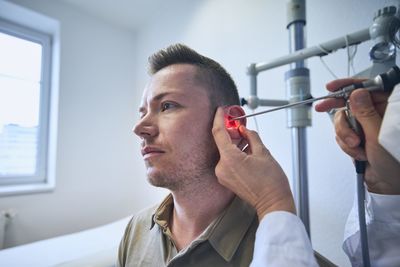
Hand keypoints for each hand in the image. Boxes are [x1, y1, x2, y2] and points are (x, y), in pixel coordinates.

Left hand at [212, 107, 295, 218]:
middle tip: (239, 123)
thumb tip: (243, 129)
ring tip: (246, 136)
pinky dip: (234, 152)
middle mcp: (222, 168)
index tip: (221, 110)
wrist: (273, 203)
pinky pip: (227, 160)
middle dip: (230, 131)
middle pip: (221, 142)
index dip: (219, 118)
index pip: (218, 133)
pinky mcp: (226, 179)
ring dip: (233, 142)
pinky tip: (245, 148)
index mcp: (229, 159)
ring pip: (224, 151)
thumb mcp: (263, 153)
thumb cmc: (271, 183)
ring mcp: (223, 175)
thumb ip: (251, 136)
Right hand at [315, 79, 399, 193]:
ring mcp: (366, 126)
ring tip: (357, 146)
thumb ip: (366, 113)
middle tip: (323, 107)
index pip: (367, 88)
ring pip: (343, 121)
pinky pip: (341, 134)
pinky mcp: (357, 137)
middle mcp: (377, 114)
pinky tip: (357, 151)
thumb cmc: (396, 162)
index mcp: (388, 107)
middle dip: (339, 113)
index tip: (332, 87)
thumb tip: (356, 94)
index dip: (348, 85)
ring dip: (345, 135)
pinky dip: (345, 144)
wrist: (389, 184)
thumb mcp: (379, 135)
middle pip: (349, 103)